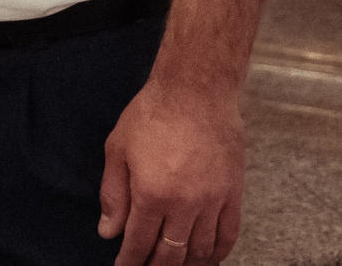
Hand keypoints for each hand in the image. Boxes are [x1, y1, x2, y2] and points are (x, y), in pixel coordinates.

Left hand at [99, 75, 245, 265]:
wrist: (196, 93)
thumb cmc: (151, 115)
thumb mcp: (118, 150)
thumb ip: (113, 194)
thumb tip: (108, 232)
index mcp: (151, 194)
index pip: (139, 242)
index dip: (130, 261)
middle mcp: (184, 205)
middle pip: (171, 253)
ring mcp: (212, 201)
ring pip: (200, 250)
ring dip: (187, 265)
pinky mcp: (233, 194)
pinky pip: (228, 235)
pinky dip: (218, 253)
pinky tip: (207, 259)